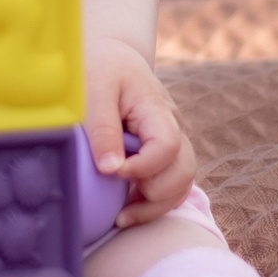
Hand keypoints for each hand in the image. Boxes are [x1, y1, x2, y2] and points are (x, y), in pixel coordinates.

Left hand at [83, 38, 197, 228]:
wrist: (114, 58)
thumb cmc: (101, 68)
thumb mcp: (94, 88)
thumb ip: (103, 127)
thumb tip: (110, 170)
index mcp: (157, 108)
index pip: (168, 145)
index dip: (145, 167)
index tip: (113, 172)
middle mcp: (173, 128)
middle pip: (183, 171)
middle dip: (154, 192)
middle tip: (119, 199)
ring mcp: (173, 143)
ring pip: (182, 184)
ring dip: (156, 205)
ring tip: (122, 218)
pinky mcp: (164, 156)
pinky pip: (171, 186)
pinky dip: (154, 204)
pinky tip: (126, 212)